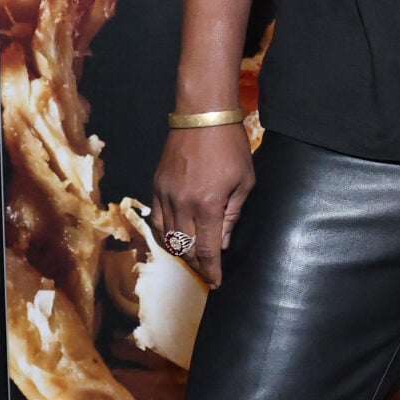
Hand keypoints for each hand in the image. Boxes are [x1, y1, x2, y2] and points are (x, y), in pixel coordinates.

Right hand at [151, 125, 254, 288]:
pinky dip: (164, 235)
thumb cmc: (230, 147)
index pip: (207, 250)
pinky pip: (155, 220)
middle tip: (208, 271)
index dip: (212, 270)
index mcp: (208, 205)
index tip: (217, 282)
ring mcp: (165, 195)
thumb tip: (222, 243)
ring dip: (181, 251)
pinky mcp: (155, 186)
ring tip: (193, 258)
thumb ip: (232, 216)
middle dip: (198, 264)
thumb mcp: (244, 182)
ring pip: (168, 236)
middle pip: (186, 247)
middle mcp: (182, 204)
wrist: (202, 117)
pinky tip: (174, 239)